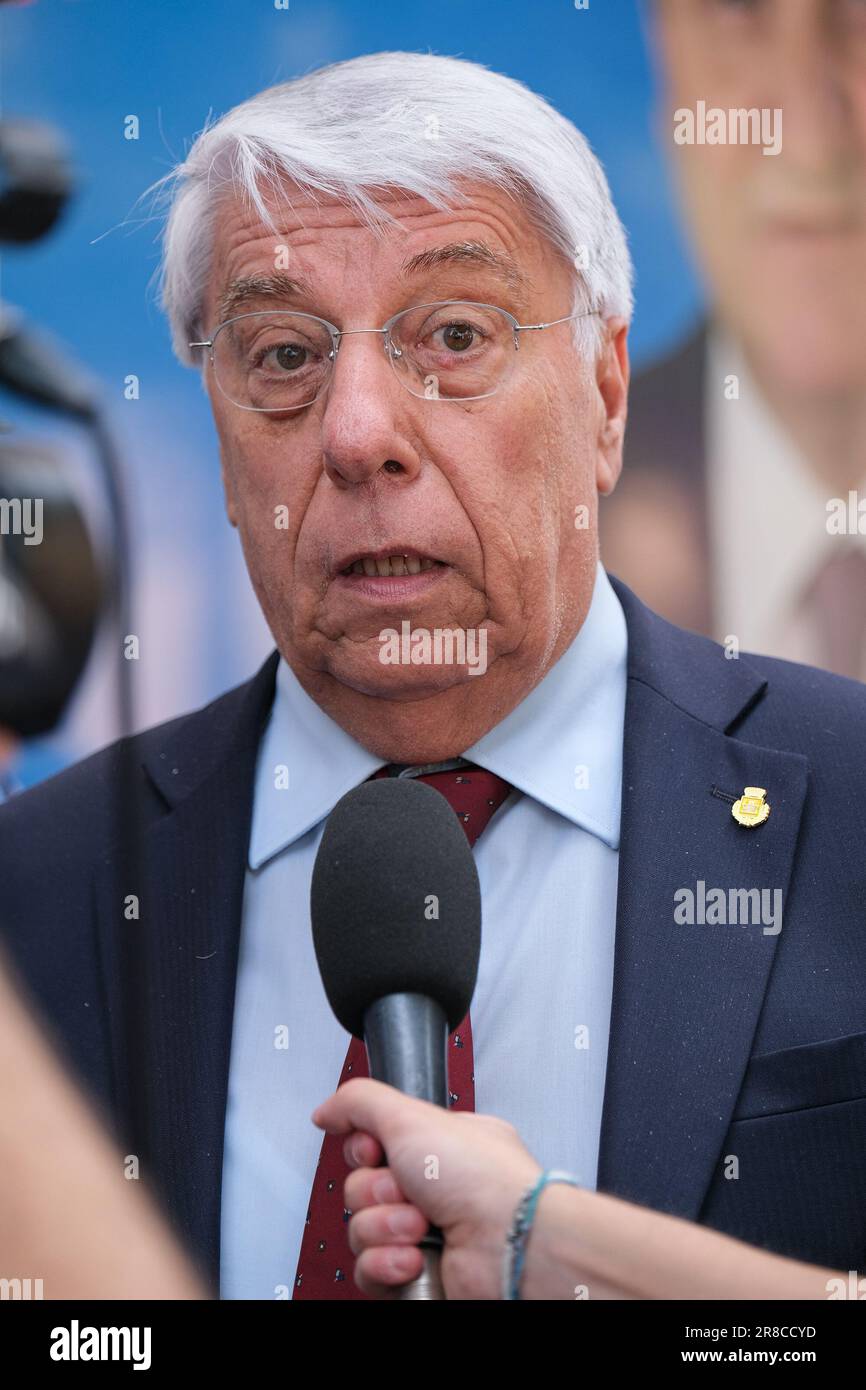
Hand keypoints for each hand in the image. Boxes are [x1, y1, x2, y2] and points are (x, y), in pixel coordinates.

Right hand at [312, 1078, 541, 1299]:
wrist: (511, 1244)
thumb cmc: (484, 1179)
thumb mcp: (411, 1116)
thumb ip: (360, 1102)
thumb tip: (327, 1110)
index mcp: (438, 1146)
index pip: (372, 1145)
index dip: (365, 1150)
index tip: (377, 1150)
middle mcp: (435, 1188)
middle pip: (361, 1187)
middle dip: (377, 1191)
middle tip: (408, 1191)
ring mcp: (426, 1234)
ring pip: (362, 1229)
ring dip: (384, 1228)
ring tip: (419, 1227)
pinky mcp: (418, 1275)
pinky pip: (369, 1269)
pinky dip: (387, 1263)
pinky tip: (414, 1257)